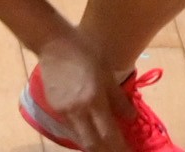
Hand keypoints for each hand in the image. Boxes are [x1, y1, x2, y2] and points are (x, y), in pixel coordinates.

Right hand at [20, 25, 131, 151]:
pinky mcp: (54, 109)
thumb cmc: (85, 52)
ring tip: (108, 144)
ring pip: (81, 139)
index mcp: (94, 100)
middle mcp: (78, 111)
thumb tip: (131, 118)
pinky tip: (91, 132)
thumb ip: (119, 98)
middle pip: (93, 144)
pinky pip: (72, 129)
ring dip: (96, 145)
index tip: (130, 151)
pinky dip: (84, 134)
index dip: (121, 148)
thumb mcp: (107, 72)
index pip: (109, 135)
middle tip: (120, 151)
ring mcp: (64, 112)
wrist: (53, 42)